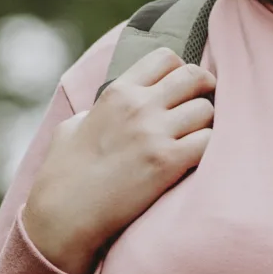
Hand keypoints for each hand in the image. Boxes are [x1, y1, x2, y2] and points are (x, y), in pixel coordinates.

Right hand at [20, 47, 214, 273]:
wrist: (64, 216)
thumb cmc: (63, 175)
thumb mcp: (72, 128)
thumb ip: (95, 113)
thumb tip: (101, 113)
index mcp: (117, 92)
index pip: (166, 57)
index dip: (180, 71)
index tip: (181, 90)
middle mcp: (139, 105)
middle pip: (194, 77)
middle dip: (204, 91)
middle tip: (200, 112)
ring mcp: (155, 133)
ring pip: (206, 109)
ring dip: (207, 125)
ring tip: (195, 141)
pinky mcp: (168, 162)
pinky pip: (209, 141)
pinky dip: (209, 150)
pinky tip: (196, 161)